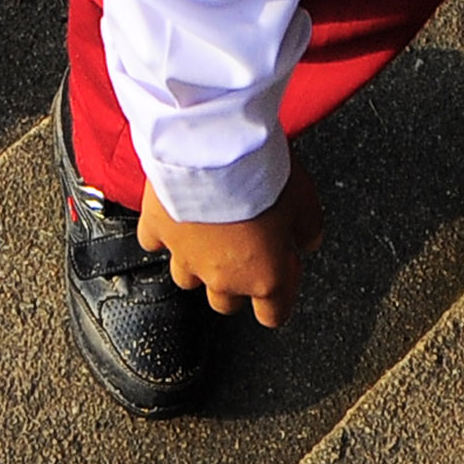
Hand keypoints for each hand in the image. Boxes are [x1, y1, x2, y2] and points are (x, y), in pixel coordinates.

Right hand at [140, 160, 324, 326]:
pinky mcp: (157, 230)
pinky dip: (165, 231)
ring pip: (188, 279)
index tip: (283, 269)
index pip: (272, 315)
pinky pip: (155, 241)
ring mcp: (184, 257)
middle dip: (236, 283)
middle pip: (226, 303)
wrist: (215, 149)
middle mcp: (222, 276)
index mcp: (263, 277)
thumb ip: (308, 229)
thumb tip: (309, 240)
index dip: (280, 296)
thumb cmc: (263, 176)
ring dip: (199, 262)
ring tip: (210, 230)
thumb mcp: (307, 201)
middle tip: (246, 248)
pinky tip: (176, 212)